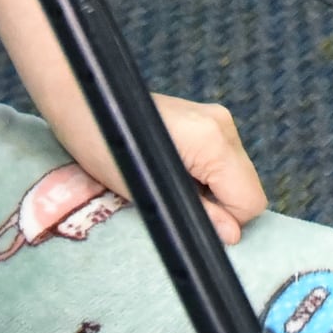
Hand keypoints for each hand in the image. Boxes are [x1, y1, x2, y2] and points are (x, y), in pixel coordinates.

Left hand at [48, 93, 267, 247]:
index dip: (226, 223)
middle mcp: (222, 125)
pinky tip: (172, 170)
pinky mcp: (205, 118)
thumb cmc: (102, 142)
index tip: (191, 221)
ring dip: (211, 191)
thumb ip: (196, 214)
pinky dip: (205, 176)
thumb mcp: (146, 191)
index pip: (250, 201)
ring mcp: (216, 118)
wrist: (82, 96)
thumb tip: (230, 236)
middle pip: (247, 187)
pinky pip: (221, 160)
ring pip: (234, 175)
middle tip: (176, 203)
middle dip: (220, 206)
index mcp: (213, 140)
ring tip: (168, 184)